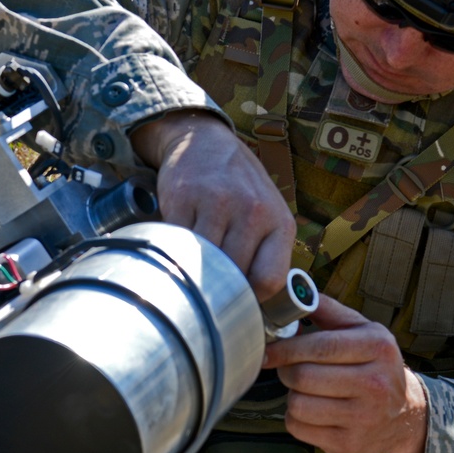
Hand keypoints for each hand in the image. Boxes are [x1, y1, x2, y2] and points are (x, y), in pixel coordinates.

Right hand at [131, 110, 295, 300]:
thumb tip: (256, 310)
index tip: (237, 302)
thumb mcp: (268, 216)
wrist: (205, 142)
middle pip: (233, 275)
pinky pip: (176, 242)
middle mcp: (252, 211)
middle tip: (209, 291)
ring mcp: (217, 203)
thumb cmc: (240, 188)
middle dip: (220, 288)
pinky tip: (177, 249)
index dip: (251, 299)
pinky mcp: (183, 197)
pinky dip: (174, 252)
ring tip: (191, 271)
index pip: (269, 280)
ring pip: (203, 262)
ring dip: (195, 272)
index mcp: (279, 222)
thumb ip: (266, 256)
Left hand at [261, 296, 427, 452]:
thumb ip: (328, 310)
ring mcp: (363, 418)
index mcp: (378, 348)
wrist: (403, 415)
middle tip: (289, 367)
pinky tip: (312, 410)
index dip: (287, 348)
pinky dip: (296, 418)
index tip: (269, 350)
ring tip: (305, 389)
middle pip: (304, 377)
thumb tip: (292, 291)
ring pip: (298, 405)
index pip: (321, 346)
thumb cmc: (374, 365)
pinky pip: (299, 428)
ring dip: (292, 395)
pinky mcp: (348, 444)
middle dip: (286, 370)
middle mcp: (376, 384)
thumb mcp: (363, 330)